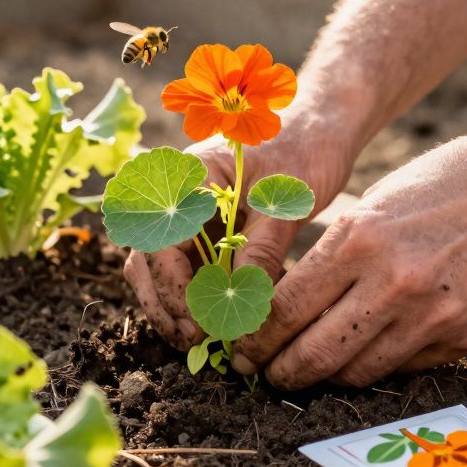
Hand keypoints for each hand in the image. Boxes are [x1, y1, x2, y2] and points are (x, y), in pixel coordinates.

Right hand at [124, 113, 354, 349]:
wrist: (320, 126)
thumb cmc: (303, 150)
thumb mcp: (285, 202)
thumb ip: (262, 250)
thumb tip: (243, 303)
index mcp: (189, 175)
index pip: (160, 239)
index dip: (174, 286)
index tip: (199, 320)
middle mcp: (176, 194)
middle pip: (146, 258)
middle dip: (165, 304)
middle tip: (196, 341)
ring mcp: (185, 213)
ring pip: (157, 268)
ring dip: (173, 305)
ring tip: (201, 340)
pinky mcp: (201, 229)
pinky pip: (184, 268)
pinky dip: (193, 297)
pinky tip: (215, 322)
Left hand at [230, 126, 466, 387]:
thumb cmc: (446, 182)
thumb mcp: (374, 203)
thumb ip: (334, 256)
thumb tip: (286, 307)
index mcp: (360, 240)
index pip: (286, 311)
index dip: (255, 338)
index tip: (241, 347)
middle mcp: (395, 285)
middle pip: (315, 355)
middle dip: (279, 370)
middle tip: (262, 373)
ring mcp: (435, 318)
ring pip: (357, 373)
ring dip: (325, 376)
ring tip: (306, 369)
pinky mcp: (466, 338)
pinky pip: (404, 368)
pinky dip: (377, 364)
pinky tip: (363, 352)